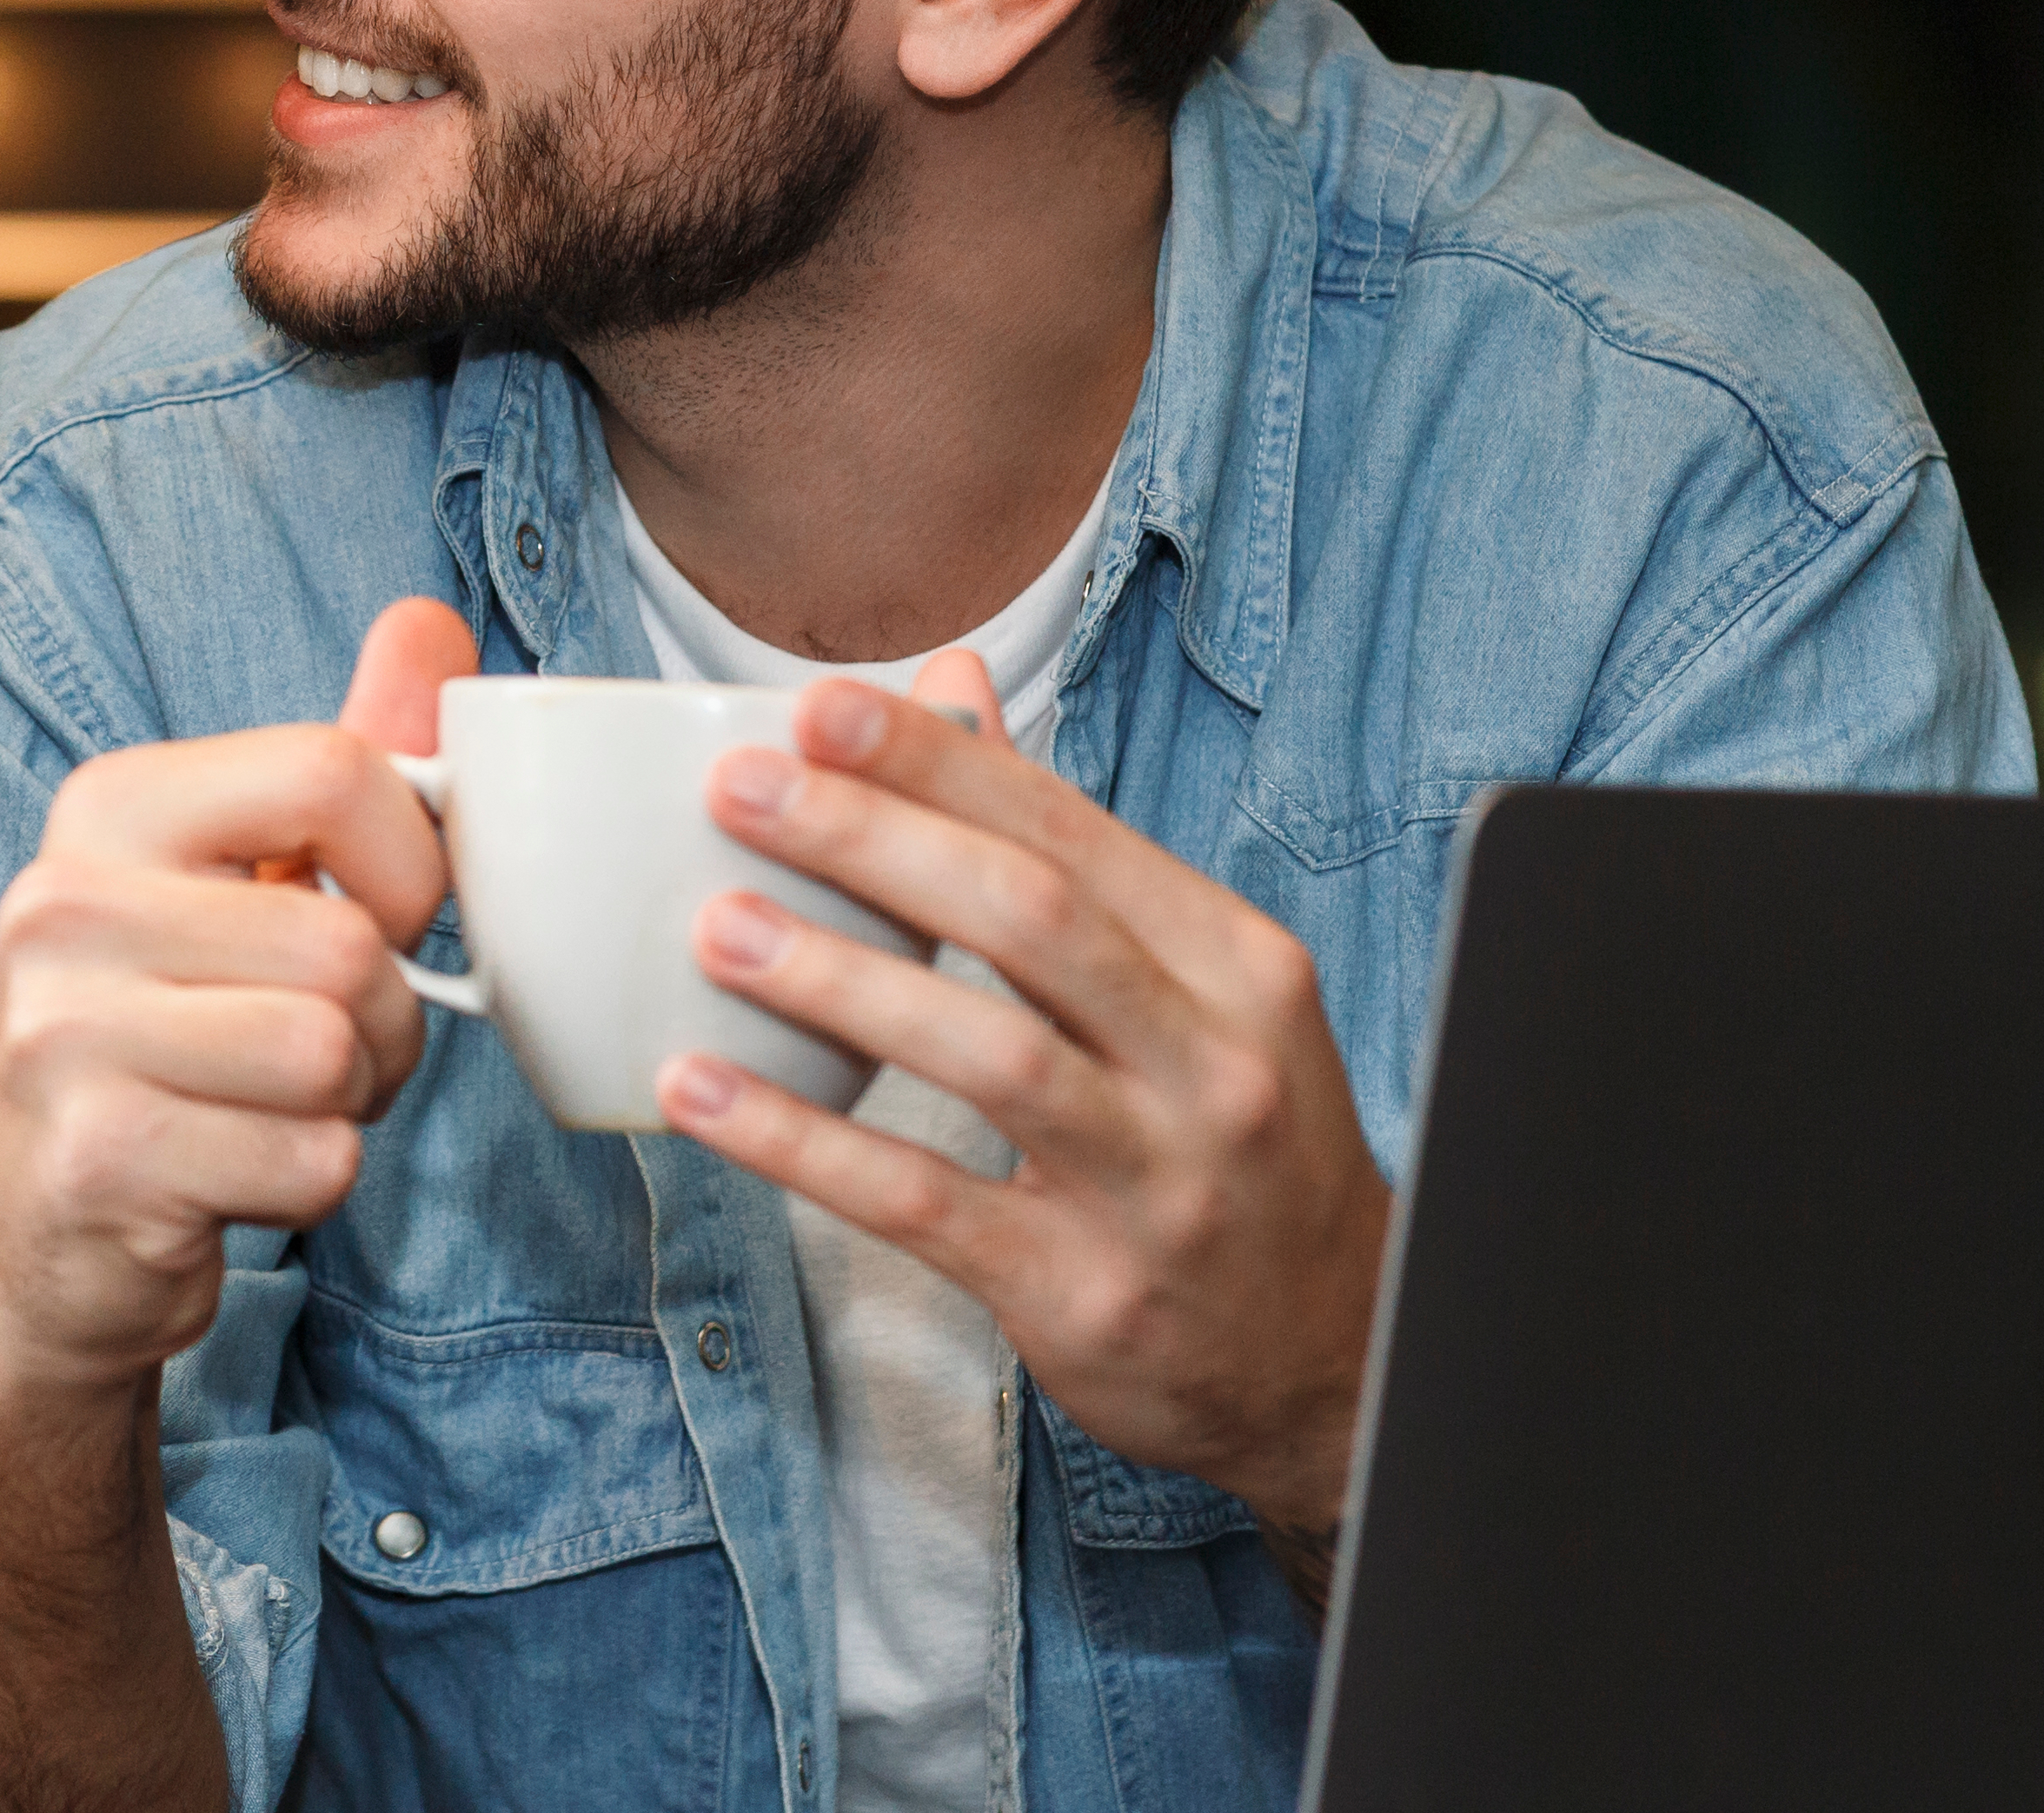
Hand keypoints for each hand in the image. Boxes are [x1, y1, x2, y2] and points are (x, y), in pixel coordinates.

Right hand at [0, 597, 467, 1396]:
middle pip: (348, 942)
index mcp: (107, 809)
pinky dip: (311, 1181)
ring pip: (333, 1053)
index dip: (408, 864)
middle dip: (382, 1023)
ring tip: (270, 1108)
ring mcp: (62, 1034)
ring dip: (349, 1106)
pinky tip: (235, 1175)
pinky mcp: (96, 1159)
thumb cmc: (178, 1044)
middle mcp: (61, 903)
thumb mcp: (247, 887)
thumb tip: (428, 620)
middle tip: (315, 1052)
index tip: (379, 920)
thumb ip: (343, 763)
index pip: (334, 771)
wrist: (55, 1243)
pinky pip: (311, 1160)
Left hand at [655, 651, 1393, 1527]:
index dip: (938, 765)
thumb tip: (950, 687)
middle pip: (1031, 919)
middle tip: (743, 792)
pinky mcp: (1085, 1293)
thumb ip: (1064, 842)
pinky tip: (708, 1091)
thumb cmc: (1237, 1139)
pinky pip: (921, 1201)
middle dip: (877, 841)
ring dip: (838, 981)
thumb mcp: (1198, 984)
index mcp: (1239, 966)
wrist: (1335, 1355)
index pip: (1071, 833)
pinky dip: (803, 1142)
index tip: (820, 709)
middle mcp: (1215, 1068)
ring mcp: (1159, 1187)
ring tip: (718, 928)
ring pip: (987, 1055)